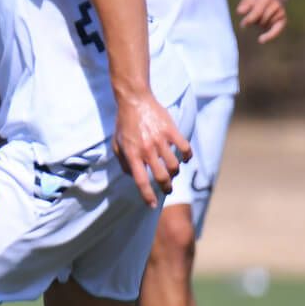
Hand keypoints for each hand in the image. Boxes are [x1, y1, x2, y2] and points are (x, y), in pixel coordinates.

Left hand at [113, 92, 192, 207]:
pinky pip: (185, 150)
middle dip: (166, 188)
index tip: (152, 205)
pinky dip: (187, 157)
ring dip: (175, 173)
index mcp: (132, 154)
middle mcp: (146, 149)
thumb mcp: (117, 144)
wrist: (134, 100)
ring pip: (175, 166)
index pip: (141, 181)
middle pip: (162, 177)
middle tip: (167, 189)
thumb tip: (133, 176)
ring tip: (173, 172)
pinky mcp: (172, 131)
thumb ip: (124, 162)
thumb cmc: (124, 123)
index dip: (147, 196)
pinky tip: (185, 158)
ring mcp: (160, 140)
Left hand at [235, 0, 287, 42]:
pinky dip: (269, 36)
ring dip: (260, 24)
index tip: (243, 25)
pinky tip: (261, 40)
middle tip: (251, 20)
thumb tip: (239, 12)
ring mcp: (280, 12)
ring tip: (260, 17)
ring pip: (266, 25)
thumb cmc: (257, 0)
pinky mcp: (283, 20)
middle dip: (255, 21)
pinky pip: (277, 30)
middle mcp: (275, 5)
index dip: (249, 19)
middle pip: (261, 20)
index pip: (257, 12)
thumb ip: (243, 5)